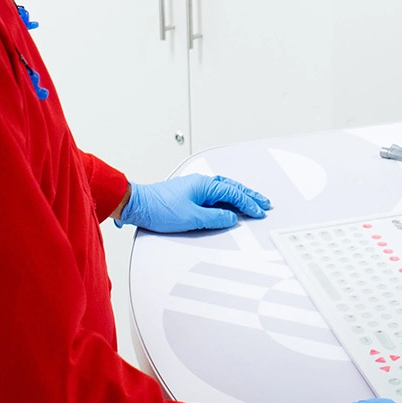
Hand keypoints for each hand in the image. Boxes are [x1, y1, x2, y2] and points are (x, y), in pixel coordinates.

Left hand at [116, 174, 270, 232]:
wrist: (137, 205)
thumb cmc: (158, 208)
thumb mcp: (191, 218)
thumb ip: (214, 218)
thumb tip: (231, 218)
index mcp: (204, 185)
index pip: (232, 194)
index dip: (248, 203)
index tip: (259, 212)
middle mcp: (201, 184)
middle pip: (232, 188)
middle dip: (249, 195)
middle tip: (264, 203)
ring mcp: (195, 188)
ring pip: (224, 190)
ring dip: (239, 196)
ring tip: (252, 202)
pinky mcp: (189, 195)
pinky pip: (214, 195)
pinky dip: (226, 199)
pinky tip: (229, 205)